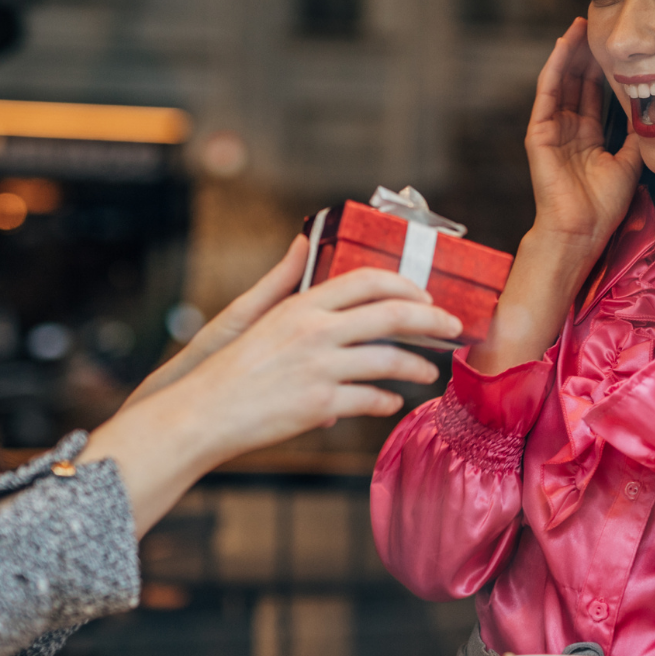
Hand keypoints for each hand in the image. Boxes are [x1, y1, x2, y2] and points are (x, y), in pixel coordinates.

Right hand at [81, 244, 454, 535]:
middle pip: (392, 316)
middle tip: (451, 328)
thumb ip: (284, 279)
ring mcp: (319, 369)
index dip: (405, 286)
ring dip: (416, 366)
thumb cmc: (228, 365)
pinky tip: (391, 402)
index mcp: (302, 306)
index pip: (368, 282)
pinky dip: (386, 401)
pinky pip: (369, 400)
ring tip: (427, 372)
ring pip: (389, 362)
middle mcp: (315, 332)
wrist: (203, 413)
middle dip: (431, 321)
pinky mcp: (319, 405)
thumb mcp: (251, 313)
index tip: (424, 296)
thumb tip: (301, 241)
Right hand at [526, 18, 641, 251]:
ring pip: (560, 82)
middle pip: (575, 82)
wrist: (580, 232)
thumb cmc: (602, 207)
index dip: (602, 71)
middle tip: (596, 25)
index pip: (593, 95)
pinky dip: (554, 68)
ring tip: (579, 26)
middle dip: (585, 54)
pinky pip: (546, 93)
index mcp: (587, 138)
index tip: (615, 48)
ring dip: (568, 53)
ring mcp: (551, 130)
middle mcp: (567, 130)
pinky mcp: (539, 133)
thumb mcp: (629, 164)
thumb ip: (638, 138)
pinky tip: (562, 47)